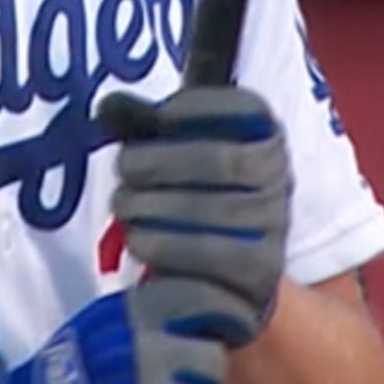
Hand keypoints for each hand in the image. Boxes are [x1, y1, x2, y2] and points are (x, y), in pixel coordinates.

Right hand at [0, 281, 231, 383]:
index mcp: (131, 313)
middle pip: (212, 362)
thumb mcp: (99, 325)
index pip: (206, 300)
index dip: (220, 319)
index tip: (218, 332)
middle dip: (197, 378)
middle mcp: (145, 350)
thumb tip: (204, 314)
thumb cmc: (63, 379)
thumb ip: (148, 317)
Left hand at [98, 85, 291, 342]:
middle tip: (123, 167)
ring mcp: (271, 232)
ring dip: (148, 206)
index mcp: (263, 139)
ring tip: (125, 207)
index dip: (198, 107)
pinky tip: (139, 240)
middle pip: (220, 162)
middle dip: (157, 160)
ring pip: (208, 212)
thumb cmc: (190, 193)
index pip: (246, 110)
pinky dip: (161, 246)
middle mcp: (276, 183)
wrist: (221, 273)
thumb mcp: (172, 151)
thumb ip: (143, 123)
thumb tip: (107, 106)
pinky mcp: (256, 278)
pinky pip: (205, 258)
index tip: (161, 116)